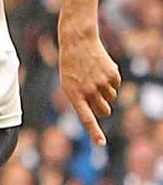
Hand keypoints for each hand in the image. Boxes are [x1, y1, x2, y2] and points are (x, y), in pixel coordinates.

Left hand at [58, 29, 120, 145]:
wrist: (78, 42)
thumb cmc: (71, 66)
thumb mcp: (69, 83)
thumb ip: (81, 100)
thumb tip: (98, 114)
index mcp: (74, 94)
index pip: (86, 117)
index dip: (94, 131)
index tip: (101, 143)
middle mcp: (89, 90)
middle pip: (104, 111)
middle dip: (103, 107)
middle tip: (95, 96)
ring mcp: (102, 83)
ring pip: (111, 98)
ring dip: (105, 91)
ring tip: (93, 76)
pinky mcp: (112, 75)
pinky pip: (116, 86)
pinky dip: (111, 80)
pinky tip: (100, 69)